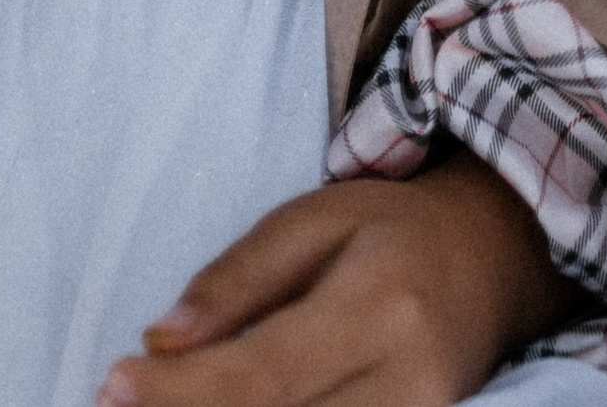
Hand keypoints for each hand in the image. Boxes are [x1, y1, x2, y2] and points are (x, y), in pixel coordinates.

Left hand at [99, 164, 562, 406]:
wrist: (495, 262)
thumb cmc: (393, 232)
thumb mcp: (316, 219)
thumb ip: (237, 279)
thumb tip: (160, 342)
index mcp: (379, 307)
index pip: (263, 375)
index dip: (179, 395)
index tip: (111, 383)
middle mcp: (407, 384)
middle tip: (119, 405)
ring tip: (162, 405)